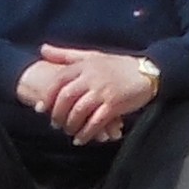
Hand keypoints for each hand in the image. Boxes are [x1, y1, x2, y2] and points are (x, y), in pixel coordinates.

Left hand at [35, 46, 154, 143]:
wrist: (148, 72)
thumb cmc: (117, 65)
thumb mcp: (91, 55)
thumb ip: (66, 54)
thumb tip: (42, 49)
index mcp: (85, 65)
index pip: (59, 80)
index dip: (47, 96)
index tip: (40, 108)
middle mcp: (92, 77)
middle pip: (66, 97)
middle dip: (57, 113)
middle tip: (54, 124)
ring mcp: (103, 91)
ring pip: (79, 111)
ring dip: (70, 125)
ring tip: (68, 131)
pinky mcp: (114, 105)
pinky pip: (95, 122)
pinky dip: (86, 133)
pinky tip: (81, 139)